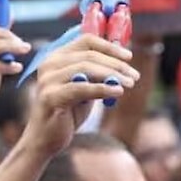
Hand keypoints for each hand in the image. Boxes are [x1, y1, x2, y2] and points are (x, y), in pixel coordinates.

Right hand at [20, 35, 138, 156]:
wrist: (46, 139)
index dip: (110, 47)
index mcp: (57, 57)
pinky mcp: (50, 97)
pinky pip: (81, 88)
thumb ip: (98, 74)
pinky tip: (118, 92)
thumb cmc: (68, 112)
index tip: (128, 57)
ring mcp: (47, 80)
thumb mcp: (86, 87)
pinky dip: (102, 88)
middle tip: (134, 75)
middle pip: (89, 55)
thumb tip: (123, 61)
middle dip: (116, 64)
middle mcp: (49, 64)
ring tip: (130, 83)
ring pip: (85, 68)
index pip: (86, 41)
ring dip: (112, 75)